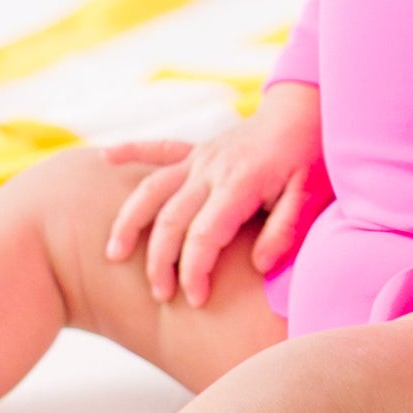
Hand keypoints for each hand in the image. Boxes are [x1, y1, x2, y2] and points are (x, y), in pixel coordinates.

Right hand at [100, 81, 331, 307]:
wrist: (306, 112)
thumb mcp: (309, 195)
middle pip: (170, 218)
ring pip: (152, 188)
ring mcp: (201, 157)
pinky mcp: (198, 149)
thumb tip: (260, 265)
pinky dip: (130, 150)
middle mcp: (211, 169)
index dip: (193, 271)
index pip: (203, 235)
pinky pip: (158, 147)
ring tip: (113, 254)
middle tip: (160, 294)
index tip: (195, 300)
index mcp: (238, 184)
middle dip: (159, 261)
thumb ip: (285, 230)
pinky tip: (103, 158)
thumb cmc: (309, 158)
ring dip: (130, 221)